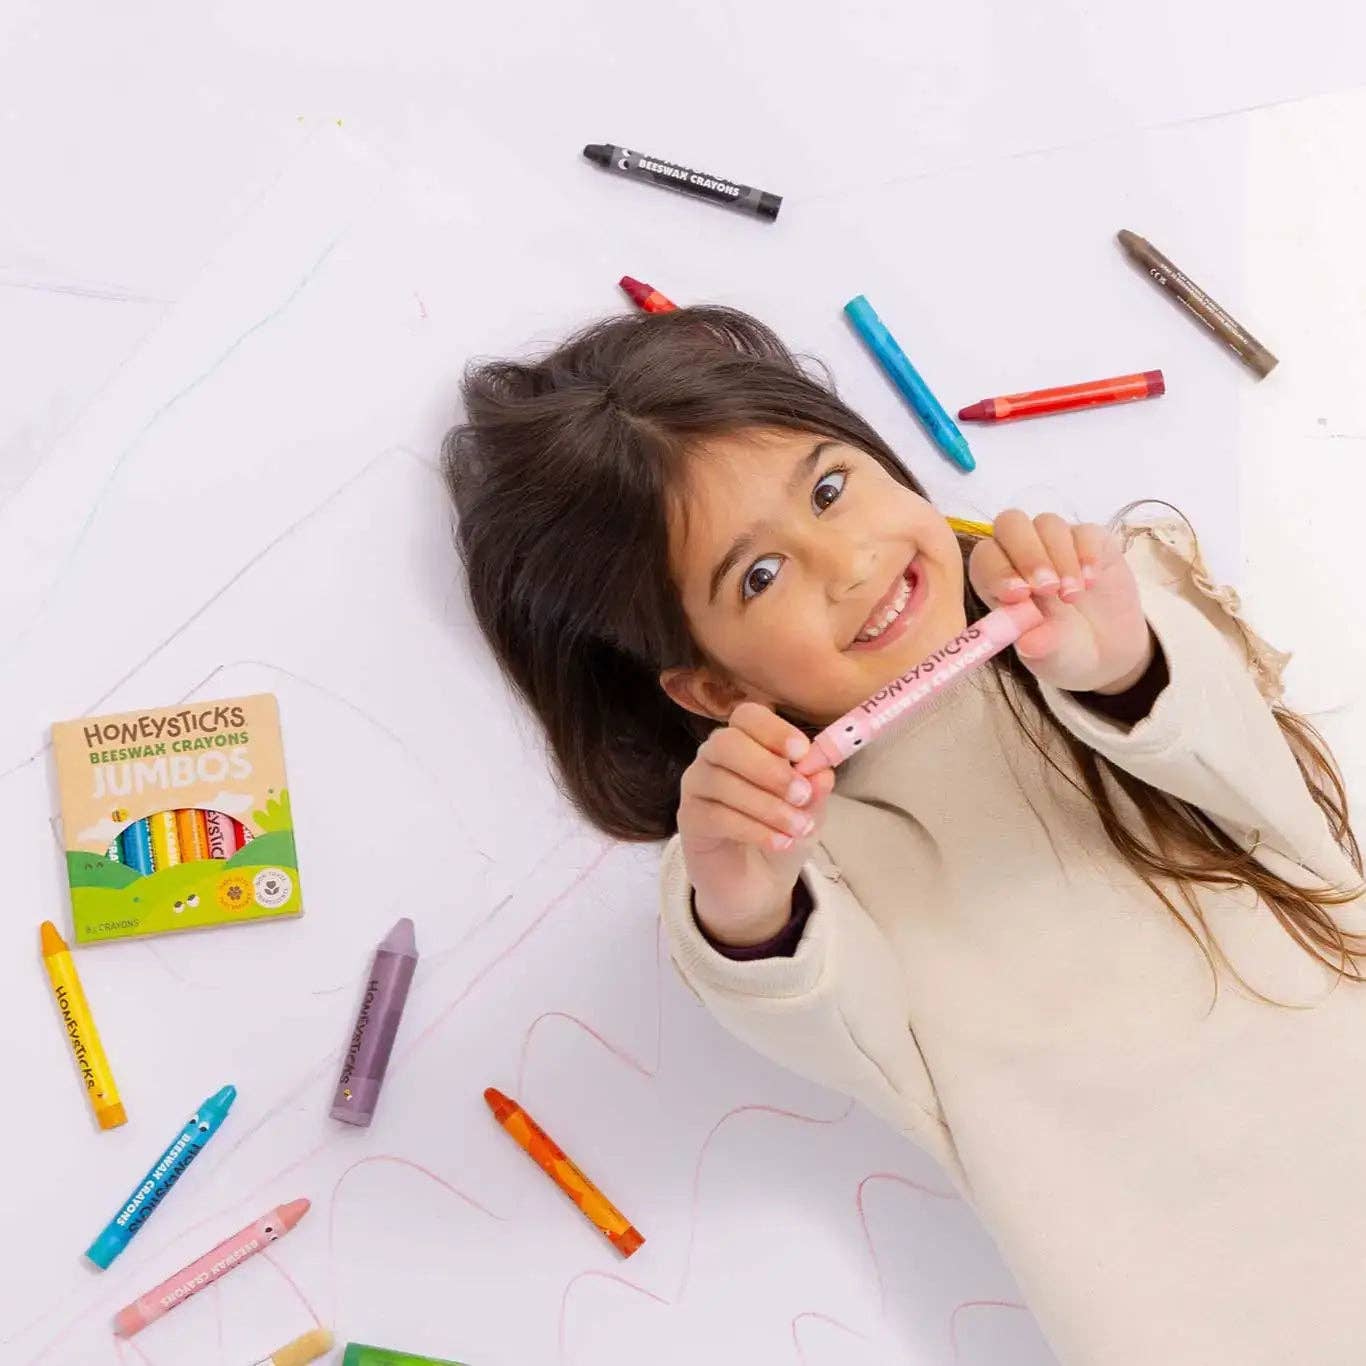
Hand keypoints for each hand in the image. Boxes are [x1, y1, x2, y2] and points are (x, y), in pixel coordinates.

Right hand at [678, 702, 836, 948]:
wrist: (757, 882)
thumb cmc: (781, 830)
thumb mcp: (809, 810)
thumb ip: (815, 790)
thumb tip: (822, 772)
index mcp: (746, 741)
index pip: (748, 716)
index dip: (773, 730)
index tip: (802, 753)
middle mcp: (714, 756)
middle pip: (727, 743)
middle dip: (768, 768)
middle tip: (801, 794)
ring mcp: (697, 786)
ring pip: (722, 782)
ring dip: (767, 806)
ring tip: (798, 828)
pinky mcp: (688, 819)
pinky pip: (716, 816)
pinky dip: (753, 829)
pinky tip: (779, 842)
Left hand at [969, 511, 1152, 693]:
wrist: (1106, 652)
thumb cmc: (1061, 651)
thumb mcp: (1050, 657)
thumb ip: (1039, 646)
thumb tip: (1027, 642)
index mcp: (996, 579)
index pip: (984, 557)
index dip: (997, 570)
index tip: (1019, 596)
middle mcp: (1021, 554)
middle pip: (1011, 524)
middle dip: (1028, 554)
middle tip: (1048, 589)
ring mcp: (1056, 544)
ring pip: (1048, 524)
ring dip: (1060, 558)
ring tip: (1072, 596)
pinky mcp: (1091, 542)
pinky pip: (1085, 531)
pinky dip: (1087, 553)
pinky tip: (1091, 581)